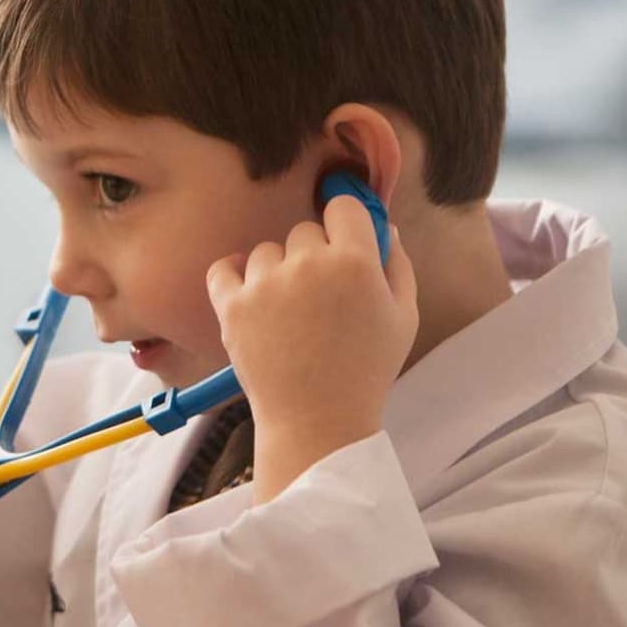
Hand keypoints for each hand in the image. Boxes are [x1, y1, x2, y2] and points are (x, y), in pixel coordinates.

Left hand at [205, 195, 417, 502]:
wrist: (317, 420)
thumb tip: (385, 228)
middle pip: (304, 231)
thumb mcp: (403, 316)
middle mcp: (307, 264)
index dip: (345, 223)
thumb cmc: (366, 369)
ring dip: (275, 272)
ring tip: (288, 314)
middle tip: (319, 297)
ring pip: (265, 252)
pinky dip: (232, 277)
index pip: (343, 206)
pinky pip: (223, 268)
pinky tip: (250, 294)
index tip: (343, 241)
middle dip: (313, 256)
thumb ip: (396, 265)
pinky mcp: (231, 305)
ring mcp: (265, 284)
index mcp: (355, 262)